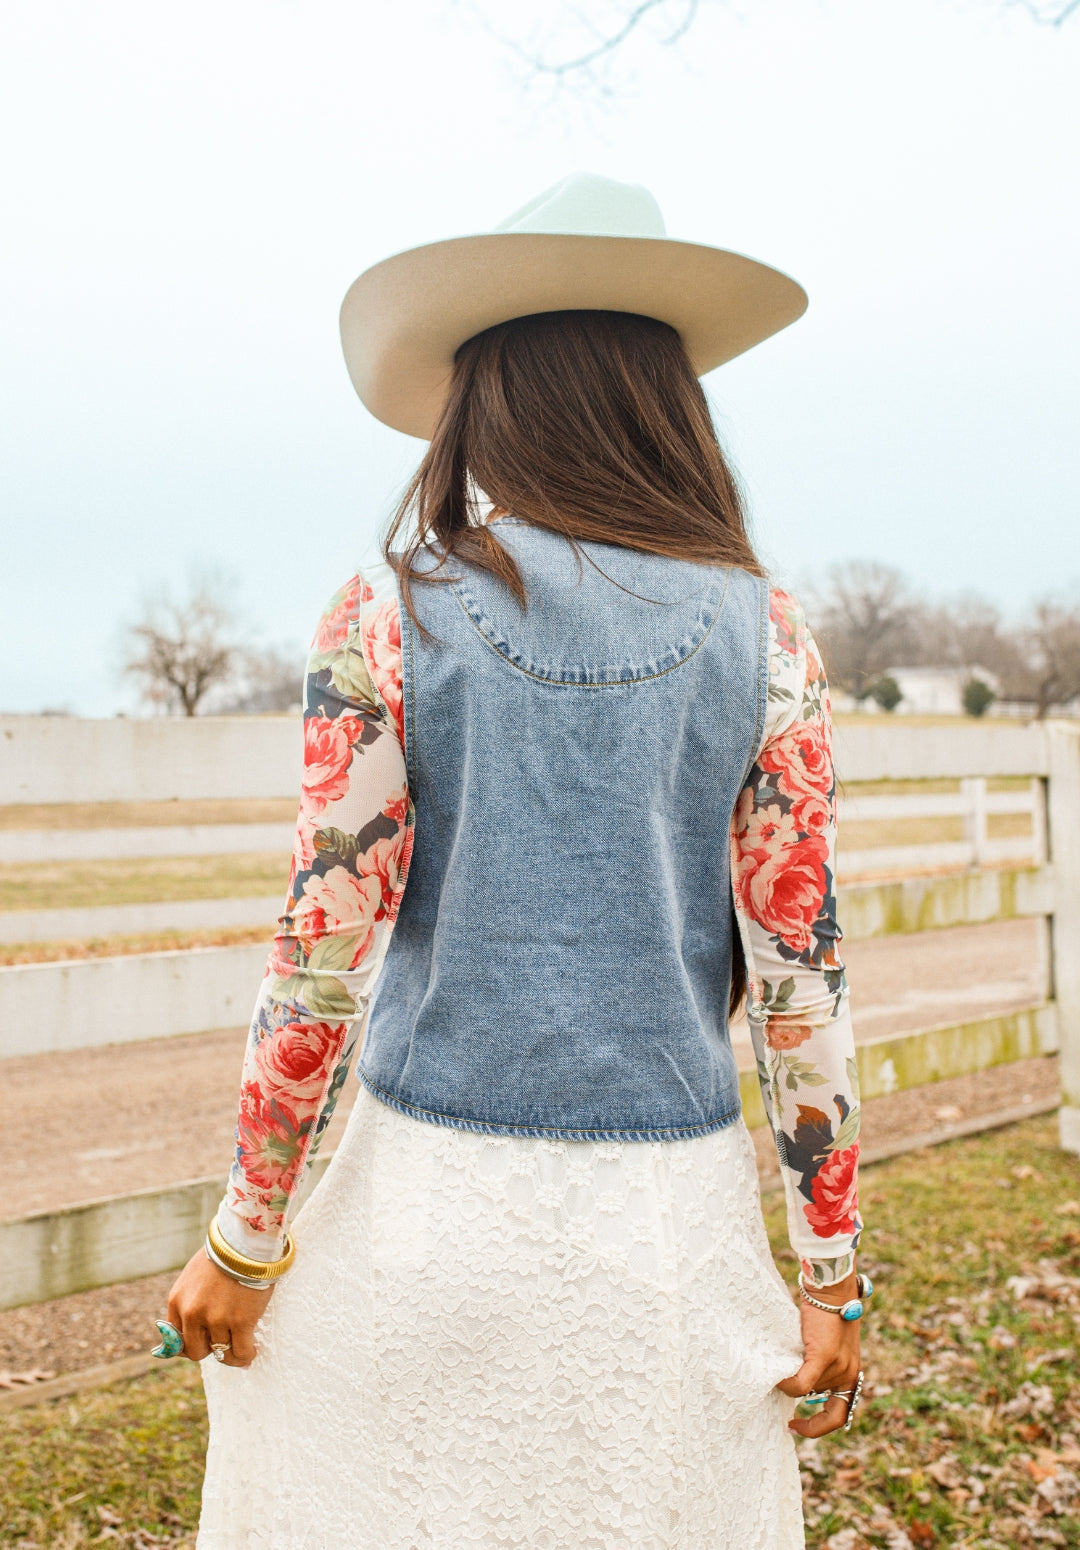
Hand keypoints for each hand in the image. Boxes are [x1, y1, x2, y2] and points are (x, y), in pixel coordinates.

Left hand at [165, 1249, 273, 1367]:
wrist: (246, 1240)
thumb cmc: (222, 1255)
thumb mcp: (192, 1278)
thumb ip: (188, 1303)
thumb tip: (189, 1333)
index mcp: (177, 1301)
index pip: (176, 1341)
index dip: (192, 1343)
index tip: (205, 1342)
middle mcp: (193, 1313)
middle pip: (196, 1351)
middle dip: (210, 1348)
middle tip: (224, 1340)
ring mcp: (217, 1319)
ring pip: (221, 1354)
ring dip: (231, 1354)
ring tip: (241, 1349)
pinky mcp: (241, 1321)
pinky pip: (241, 1352)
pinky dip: (246, 1356)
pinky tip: (251, 1351)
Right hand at [776, 1271, 861, 1437]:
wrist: (832, 1290)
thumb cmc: (827, 1312)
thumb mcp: (832, 1346)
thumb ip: (823, 1366)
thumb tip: (801, 1383)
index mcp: (852, 1373)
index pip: (842, 1414)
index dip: (821, 1427)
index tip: (802, 1426)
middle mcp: (848, 1373)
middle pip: (822, 1404)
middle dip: (809, 1421)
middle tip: (792, 1425)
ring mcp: (837, 1366)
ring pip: (808, 1391)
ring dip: (792, 1385)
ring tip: (779, 1374)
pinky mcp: (823, 1355)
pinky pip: (802, 1383)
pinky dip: (788, 1384)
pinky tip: (778, 1379)